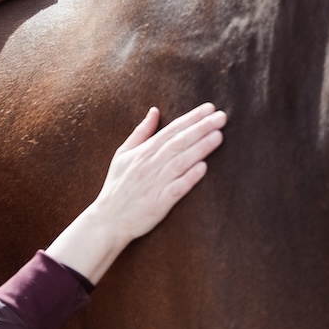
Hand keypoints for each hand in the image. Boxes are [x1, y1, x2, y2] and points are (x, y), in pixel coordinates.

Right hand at [46, 102, 226, 285]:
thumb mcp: (123, 154)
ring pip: (180, 162)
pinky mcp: (159, 203)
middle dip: (201, 128)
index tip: (209, 108)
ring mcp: (154, 184)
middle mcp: (149, 165)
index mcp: (142, 152)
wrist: (108, 219)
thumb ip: (141, 132)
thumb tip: (154, 111)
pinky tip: (204, 167)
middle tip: (221, 117)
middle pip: (178, 143)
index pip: (170, 130)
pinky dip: (189, 177)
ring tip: (218, 136)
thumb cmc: (117, 186)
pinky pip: (176, 188)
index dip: (190, 118)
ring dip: (200, 148)